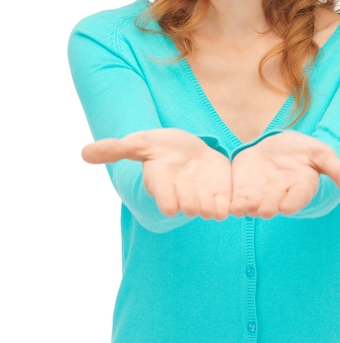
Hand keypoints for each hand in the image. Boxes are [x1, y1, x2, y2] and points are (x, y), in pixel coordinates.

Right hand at [82, 129, 231, 219]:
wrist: (185, 151)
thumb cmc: (159, 148)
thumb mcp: (139, 143)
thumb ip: (116, 149)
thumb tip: (84, 152)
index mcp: (161, 181)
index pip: (162, 193)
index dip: (166, 198)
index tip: (170, 207)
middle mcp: (181, 193)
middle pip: (188, 202)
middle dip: (193, 204)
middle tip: (198, 207)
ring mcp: (202, 195)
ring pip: (209, 207)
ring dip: (214, 209)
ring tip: (219, 211)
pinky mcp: (221, 193)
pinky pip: (229, 202)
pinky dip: (233, 204)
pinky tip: (238, 204)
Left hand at [230, 131, 339, 217]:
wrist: (280, 148)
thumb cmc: (306, 153)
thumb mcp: (324, 156)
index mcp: (301, 187)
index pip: (299, 196)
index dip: (293, 200)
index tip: (288, 206)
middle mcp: (280, 195)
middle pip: (274, 202)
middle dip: (267, 205)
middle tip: (262, 209)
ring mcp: (261, 194)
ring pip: (253, 203)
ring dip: (246, 207)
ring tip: (240, 207)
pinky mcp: (243, 189)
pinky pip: (236, 197)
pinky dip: (231, 201)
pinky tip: (226, 203)